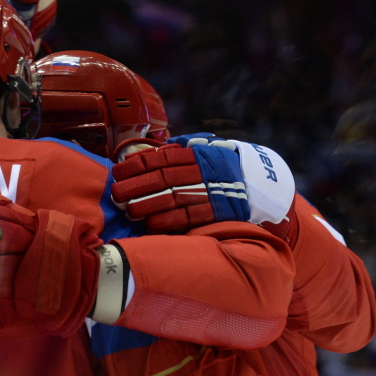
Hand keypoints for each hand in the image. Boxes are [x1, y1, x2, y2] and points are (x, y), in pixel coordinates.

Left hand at [111, 134, 294, 232]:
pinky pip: (190, 217)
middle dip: (137, 185)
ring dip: (149, 205)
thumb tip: (144, 151)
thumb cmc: (218, 169)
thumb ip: (176, 151)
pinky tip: (151, 224)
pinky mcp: (218, 212)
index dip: (137, 165)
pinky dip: (170, 221)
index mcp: (196, 154)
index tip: (118, 172)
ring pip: (175, 197)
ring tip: (129, 210)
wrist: (258, 184)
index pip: (161, 158)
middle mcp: (202, 171)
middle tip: (116, 194)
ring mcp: (210, 192)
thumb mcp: (201, 152)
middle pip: (164, 178)